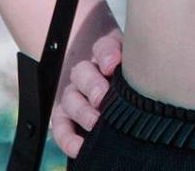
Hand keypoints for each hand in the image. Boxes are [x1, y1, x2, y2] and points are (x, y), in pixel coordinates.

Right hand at [50, 26, 122, 159]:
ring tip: (95, 122)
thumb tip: (128, 69)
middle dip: (92, 85)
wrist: (111, 84)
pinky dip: (67, 138)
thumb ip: (132, 62)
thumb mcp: (132, 62)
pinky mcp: (64, 117)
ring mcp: (74, 94)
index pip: (103, 47)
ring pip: (71, 99)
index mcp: (106, 54)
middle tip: (103, 98)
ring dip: (82, 111)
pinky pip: (61, 127)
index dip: (107, 55)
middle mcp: (86, 72)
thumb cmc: (128, 75)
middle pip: (82, 72)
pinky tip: (79, 147)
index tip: (112, 66)